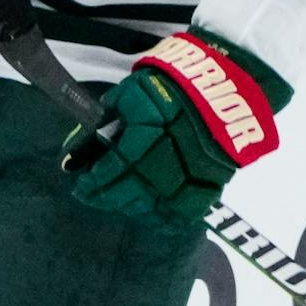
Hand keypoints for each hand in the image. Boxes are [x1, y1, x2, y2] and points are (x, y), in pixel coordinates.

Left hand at [64, 30, 279, 227]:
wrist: (226, 91)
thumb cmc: (176, 85)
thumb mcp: (136, 89)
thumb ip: (114, 110)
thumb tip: (96, 127)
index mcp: (143, 142)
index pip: (111, 171)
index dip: (92, 181)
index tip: (79, 183)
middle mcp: (163, 168)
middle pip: (127, 195)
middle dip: (104, 198)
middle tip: (91, 196)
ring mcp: (187, 183)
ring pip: (150, 209)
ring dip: (129, 208)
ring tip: (116, 202)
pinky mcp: (207, 189)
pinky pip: (180, 216)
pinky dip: (161, 219)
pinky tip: (149, 214)